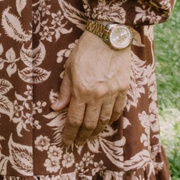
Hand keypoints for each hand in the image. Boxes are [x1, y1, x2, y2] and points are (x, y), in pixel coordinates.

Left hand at [50, 31, 141, 149]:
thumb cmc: (85, 50)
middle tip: (77, 143)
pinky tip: (105, 124)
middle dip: (82, 137)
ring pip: (104, 121)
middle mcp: (98, 95)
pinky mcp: (124, 89)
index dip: (70, 134)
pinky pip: (117, 111)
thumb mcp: (69, 68)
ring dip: (96, 132)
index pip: (74, 120)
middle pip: (89, 124)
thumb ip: (64, 90)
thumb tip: (56, 108)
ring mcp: (112, 93)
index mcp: (81, 90)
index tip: (67, 142)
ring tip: (89, 137)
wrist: (109, 36)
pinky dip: (111, 120)